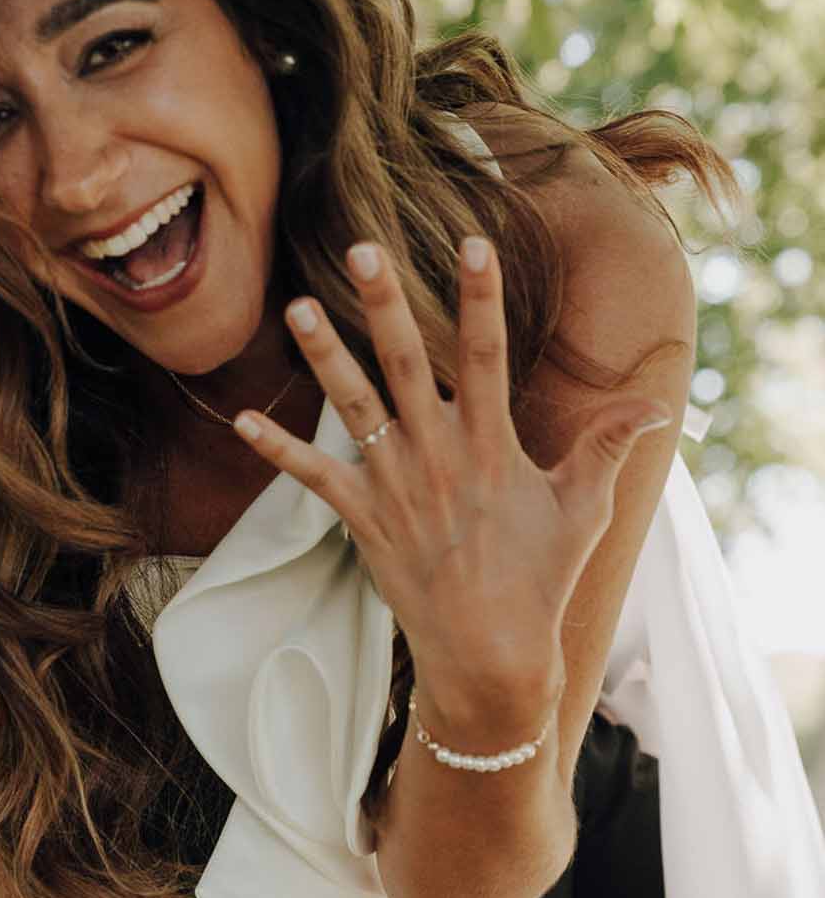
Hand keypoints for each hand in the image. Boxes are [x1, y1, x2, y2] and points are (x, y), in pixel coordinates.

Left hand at [233, 237, 670, 726]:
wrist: (489, 655)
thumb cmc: (540, 580)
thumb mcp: (585, 511)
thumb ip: (609, 447)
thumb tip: (655, 404)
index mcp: (493, 446)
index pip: (486, 354)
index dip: (481, 296)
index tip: (474, 242)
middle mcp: (439, 456)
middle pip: (406, 363)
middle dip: (385, 302)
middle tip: (361, 247)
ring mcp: (396, 486)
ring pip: (354, 407)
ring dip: (324, 355)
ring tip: (297, 306)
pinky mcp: (363, 519)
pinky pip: (313, 478)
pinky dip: (278, 449)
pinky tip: (242, 418)